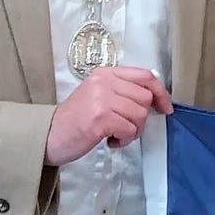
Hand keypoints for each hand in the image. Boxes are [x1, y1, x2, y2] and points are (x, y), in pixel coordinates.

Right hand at [46, 67, 172, 163]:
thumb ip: (122, 90)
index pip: (145, 75)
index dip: (161, 92)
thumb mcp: (98, 95)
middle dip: (142, 119)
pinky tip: (110, 141)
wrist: (49, 135)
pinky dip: (124, 139)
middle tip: (126, 128)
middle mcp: (104, 82)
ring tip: (116, 135)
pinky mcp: (100, 118)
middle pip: (145, 98)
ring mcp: (102, 99)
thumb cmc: (75, 120)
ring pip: (140, 115)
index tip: (165, 108)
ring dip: (133, 131)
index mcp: (105, 74)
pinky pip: (130, 129)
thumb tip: (153, 94)